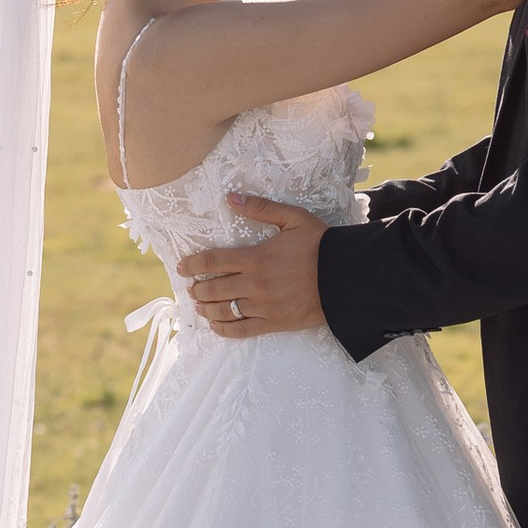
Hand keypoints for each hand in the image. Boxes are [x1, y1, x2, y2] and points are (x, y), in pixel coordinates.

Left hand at [178, 197, 328, 337]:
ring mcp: (262, 306)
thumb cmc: (320, 245)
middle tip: (191, 287)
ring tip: (199, 305)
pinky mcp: (273, 323)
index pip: (213, 261)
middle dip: (197, 288)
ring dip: (206, 308)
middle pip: (213, 288)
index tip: (182, 267)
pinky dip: (224, 329)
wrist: (346, 277)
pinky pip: (241, 330)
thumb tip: (231, 197)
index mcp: (255, 258)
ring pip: (223, 311)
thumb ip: (260, 208)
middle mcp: (254, 284)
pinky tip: (216, 326)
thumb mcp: (293, 218)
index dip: (193, 264)